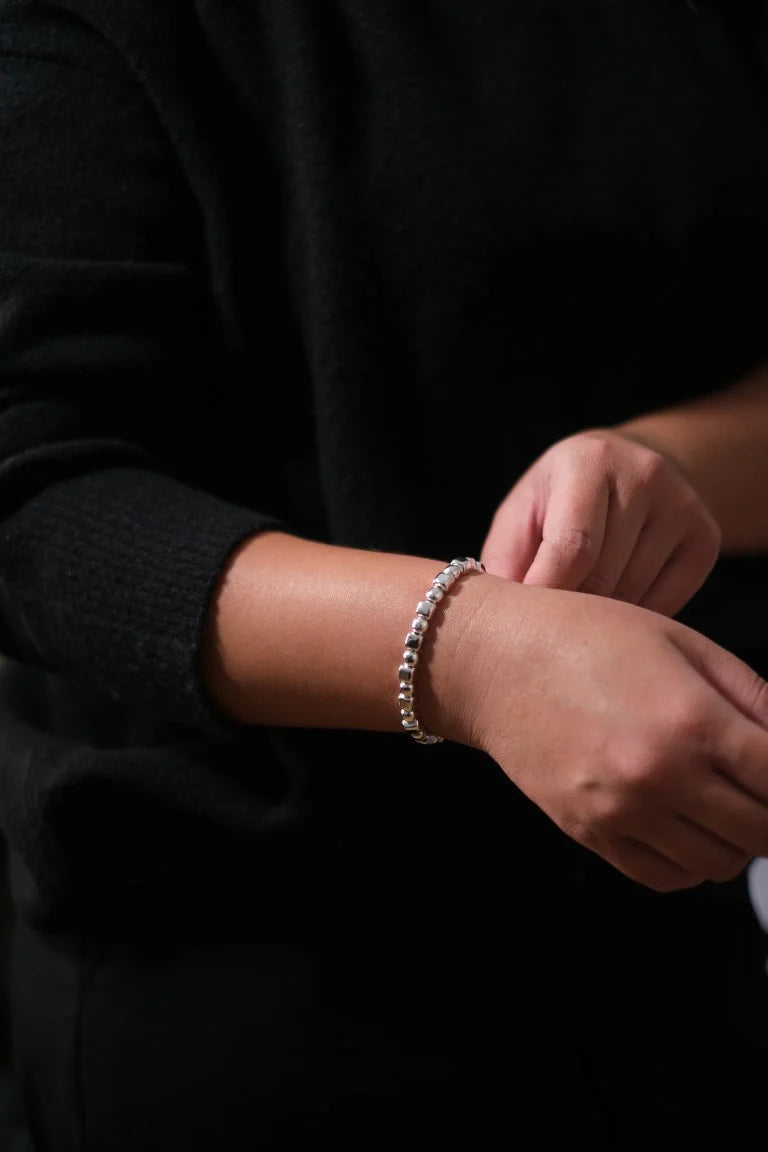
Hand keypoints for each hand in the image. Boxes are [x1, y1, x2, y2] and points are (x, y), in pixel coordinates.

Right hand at [455, 578, 767, 891]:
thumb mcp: (680, 641)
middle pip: (761, 832)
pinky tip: (685, 825)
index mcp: (693, 720)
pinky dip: (690, 862)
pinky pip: (665, 877)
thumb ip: (751, 693)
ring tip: (722, 803)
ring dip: (735, 840)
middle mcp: (661, 775)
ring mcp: (622, 813)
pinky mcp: (590, 834)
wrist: (494, 662)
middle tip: (756, 785)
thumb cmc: (583, 636)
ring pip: (718, 865)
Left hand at [481, 429, 720, 615]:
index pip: (573, 545)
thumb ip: (507, 557)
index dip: (546, 592)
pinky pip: (667, 605)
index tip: (528, 622)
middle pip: (604, 576)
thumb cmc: (559, 499)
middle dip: (570, 608)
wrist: (629, 467)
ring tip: (580, 611)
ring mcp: (682, 506)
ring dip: (600, 616)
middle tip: (549, 622)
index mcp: (589, 461)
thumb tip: (509, 617)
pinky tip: (615, 604)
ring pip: (634, 595)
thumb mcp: (523, 511)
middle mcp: (643, 475)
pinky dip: (635, 617)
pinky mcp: (706, 539)